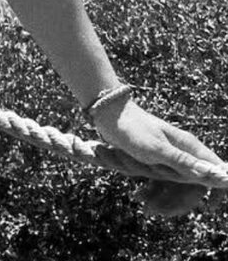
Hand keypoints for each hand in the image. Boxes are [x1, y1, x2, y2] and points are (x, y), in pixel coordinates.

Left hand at [92, 98, 225, 215]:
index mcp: (189, 146)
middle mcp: (183, 151)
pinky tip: (137, 195)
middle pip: (194, 184)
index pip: (215, 169)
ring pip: (176, 186)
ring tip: (143, 206)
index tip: (210, 207)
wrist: (108, 114)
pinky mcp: (157, 160)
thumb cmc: (132, 129)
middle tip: (157, 210)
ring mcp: (170, 156)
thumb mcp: (157, 149)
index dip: (217, 187)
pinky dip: (151, 191)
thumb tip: (214, 174)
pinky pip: (161, 182)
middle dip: (178, 200)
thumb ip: (184, 162)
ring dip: (161, 198)